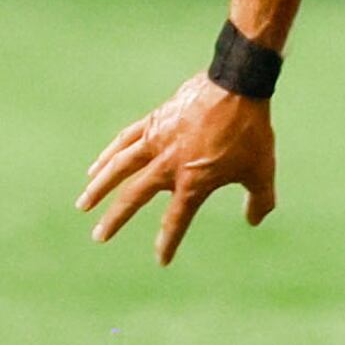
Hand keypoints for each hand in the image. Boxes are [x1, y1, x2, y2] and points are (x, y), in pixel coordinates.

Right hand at [79, 74, 277, 265]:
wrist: (238, 84)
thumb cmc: (251, 130)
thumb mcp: (262, 169)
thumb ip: (259, 199)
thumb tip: (254, 220)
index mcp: (194, 181)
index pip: (176, 219)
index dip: (168, 241)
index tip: (161, 260)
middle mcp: (169, 164)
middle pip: (134, 196)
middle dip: (115, 219)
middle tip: (99, 237)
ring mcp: (158, 141)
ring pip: (119, 168)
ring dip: (99, 187)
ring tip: (82, 204)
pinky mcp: (154, 121)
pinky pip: (125, 141)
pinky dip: (108, 155)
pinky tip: (94, 167)